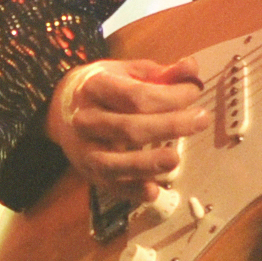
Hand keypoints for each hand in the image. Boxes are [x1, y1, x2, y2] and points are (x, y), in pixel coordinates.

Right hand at [44, 57, 207, 203]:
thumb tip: (191, 69)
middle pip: (128, 127)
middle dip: (168, 125)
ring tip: (175, 159)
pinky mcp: (88, 172)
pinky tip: (153, 190)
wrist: (60, 109)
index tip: (194, 93)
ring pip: (113, 162)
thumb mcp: (127, 72)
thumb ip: (160, 74)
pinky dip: (132, 191)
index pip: (136, 95)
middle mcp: (85, 119)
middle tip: (201, 120)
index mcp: (95, 87)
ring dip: (146, 163)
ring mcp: (84, 149)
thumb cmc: (103, 88)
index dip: (169, 96)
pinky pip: (110, 186)